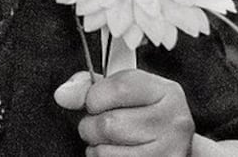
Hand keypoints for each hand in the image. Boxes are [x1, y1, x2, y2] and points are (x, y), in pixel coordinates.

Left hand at [55, 69, 194, 155]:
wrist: (171, 146)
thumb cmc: (142, 115)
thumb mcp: (122, 91)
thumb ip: (89, 87)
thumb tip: (63, 95)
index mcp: (166, 92)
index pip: (119, 87)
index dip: (94, 97)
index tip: (93, 102)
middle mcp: (173, 122)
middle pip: (108, 124)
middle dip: (91, 125)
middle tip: (98, 124)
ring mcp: (169, 151)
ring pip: (106, 152)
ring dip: (96, 147)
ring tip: (108, 140)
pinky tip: (115, 152)